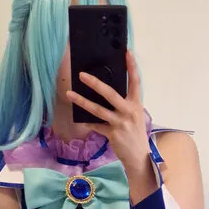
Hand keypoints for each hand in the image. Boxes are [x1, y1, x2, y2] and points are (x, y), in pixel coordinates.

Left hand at [65, 50, 148, 172]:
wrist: (139, 156)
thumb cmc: (135, 134)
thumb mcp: (134, 116)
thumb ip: (124, 105)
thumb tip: (106, 93)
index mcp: (136, 104)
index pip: (135, 82)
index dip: (132, 67)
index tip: (127, 52)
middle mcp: (129, 111)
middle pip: (110, 94)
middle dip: (95, 83)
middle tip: (82, 75)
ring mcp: (120, 123)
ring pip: (98, 110)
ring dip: (82, 101)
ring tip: (70, 94)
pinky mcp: (113, 134)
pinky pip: (96, 126)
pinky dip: (88, 122)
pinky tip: (81, 119)